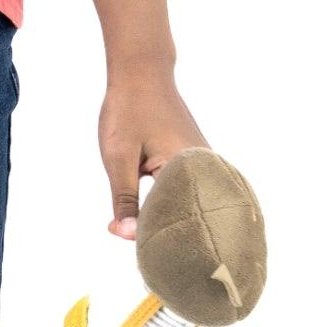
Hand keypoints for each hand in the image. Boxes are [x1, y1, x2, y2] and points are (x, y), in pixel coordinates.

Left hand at [98, 61, 207, 240]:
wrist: (141, 71)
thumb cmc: (129, 110)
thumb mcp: (118, 157)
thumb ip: (124, 199)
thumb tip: (127, 237)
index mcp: (190, 170)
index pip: (179, 222)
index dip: (158, 242)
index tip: (138, 255)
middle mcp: (206, 169)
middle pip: (190, 217)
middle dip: (168, 236)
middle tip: (144, 254)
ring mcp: (204, 164)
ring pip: (189, 204)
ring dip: (171, 220)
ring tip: (156, 244)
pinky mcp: (197, 160)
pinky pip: (189, 191)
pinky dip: (174, 205)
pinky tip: (162, 218)